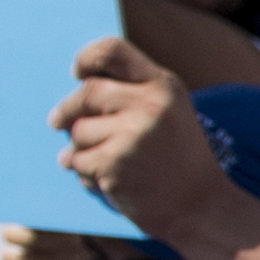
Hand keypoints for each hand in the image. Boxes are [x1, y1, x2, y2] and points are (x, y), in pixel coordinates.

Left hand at [53, 35, 247, 250]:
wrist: (203, 209)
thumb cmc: (180, 161)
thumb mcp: (172, 113)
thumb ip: (135, 93)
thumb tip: (79, 83)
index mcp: (164, 85)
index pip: (111, 51)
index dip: (86, 59)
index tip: (77, 73)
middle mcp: (150, 104)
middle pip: (87, 92)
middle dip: (67, 110)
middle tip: (57, 122)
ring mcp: (132, 134)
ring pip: (78, 130)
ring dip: (79, 148)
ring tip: (104, 161)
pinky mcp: (114, 163)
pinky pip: (77, 160)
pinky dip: (83, 172)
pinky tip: (105, 180)